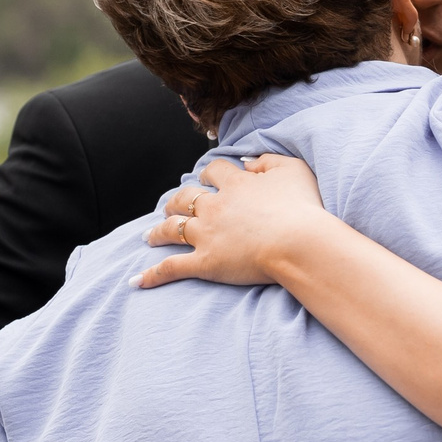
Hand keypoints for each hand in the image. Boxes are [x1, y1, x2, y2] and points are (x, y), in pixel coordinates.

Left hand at [136, 154, 331, 288]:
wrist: (300, 243)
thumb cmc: (303, 208)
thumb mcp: (293, 170)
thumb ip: (268, 161)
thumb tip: (248, 162)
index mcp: (235, 184)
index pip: (212, 172)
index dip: (208, 174)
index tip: (207, 180)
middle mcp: (214, 207)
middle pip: (184, 198)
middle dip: (175, 202)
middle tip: (170, 208)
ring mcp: (206, 235)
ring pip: (172, 229)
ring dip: (158, 231)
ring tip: (150, 236)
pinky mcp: (205, 262)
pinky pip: (171, 268)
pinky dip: (152, 274)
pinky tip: (138, 281)